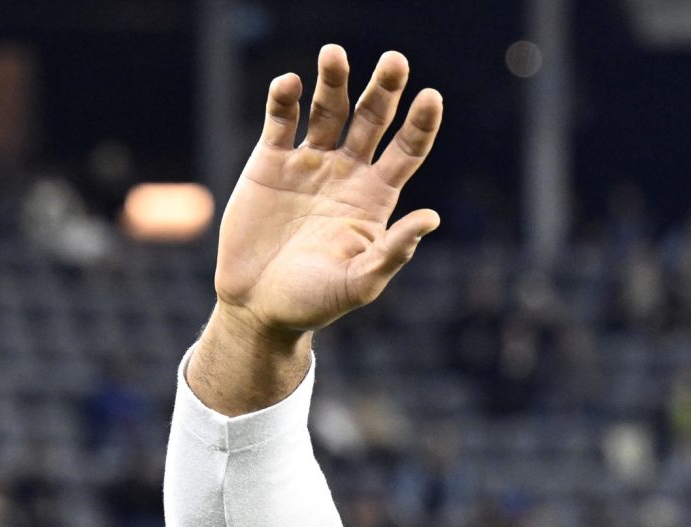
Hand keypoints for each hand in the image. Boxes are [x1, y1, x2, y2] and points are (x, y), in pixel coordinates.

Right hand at [214, 44, 442, 339]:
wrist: (258, 307)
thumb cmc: (315, 301)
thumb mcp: (360, 283)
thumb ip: (394, 251)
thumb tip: (432, 218)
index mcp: (375, 197)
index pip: (407, 151)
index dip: (421, 124)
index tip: (431, 97)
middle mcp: (347, 172)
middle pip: (372, 119)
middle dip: (384, 89)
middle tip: (395, 61)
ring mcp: (309, 163)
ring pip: (327, 109)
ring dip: (333, 80)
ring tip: (333, 55)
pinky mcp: (269, 162)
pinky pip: (280, 120)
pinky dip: (283, 99)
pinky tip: (288, 84)